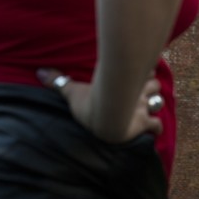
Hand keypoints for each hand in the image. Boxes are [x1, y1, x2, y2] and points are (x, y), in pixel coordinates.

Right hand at [37, 69, 162, 140]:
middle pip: (153, 84)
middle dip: (150, 85)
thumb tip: (40, 72)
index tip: (138, 72)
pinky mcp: (143, 124)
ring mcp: (142, 108)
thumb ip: (58, 81)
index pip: (139, 70)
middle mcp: (136, 93)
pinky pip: (157, 125)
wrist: (103, 118)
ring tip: (149, 105)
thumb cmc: (88, 103)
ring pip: (158, 100)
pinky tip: (153, 129)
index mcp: (123, 82)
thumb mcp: (71, 91)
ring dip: (155, 102)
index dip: (142, 71)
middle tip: (143, 89)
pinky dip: (156, 126)